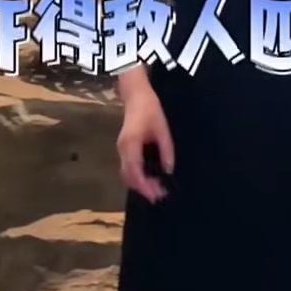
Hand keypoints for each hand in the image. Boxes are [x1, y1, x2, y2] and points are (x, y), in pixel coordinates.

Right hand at [116, 89, 174, 203]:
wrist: (135, 95)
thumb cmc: (150, 109)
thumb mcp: (162, 129)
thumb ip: (166, 151)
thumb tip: (168, 170)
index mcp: (131, 144)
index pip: (135, 171)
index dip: (145, 186)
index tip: (156, 195)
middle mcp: (123, 149)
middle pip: (128, 176)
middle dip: (143, 188)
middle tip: (160, 195)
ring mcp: (121, 149)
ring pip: (126, 174)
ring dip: (140, 184)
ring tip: (156, 189)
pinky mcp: (124, 148)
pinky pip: (128, 167)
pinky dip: (137, 176)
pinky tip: (149, 178)